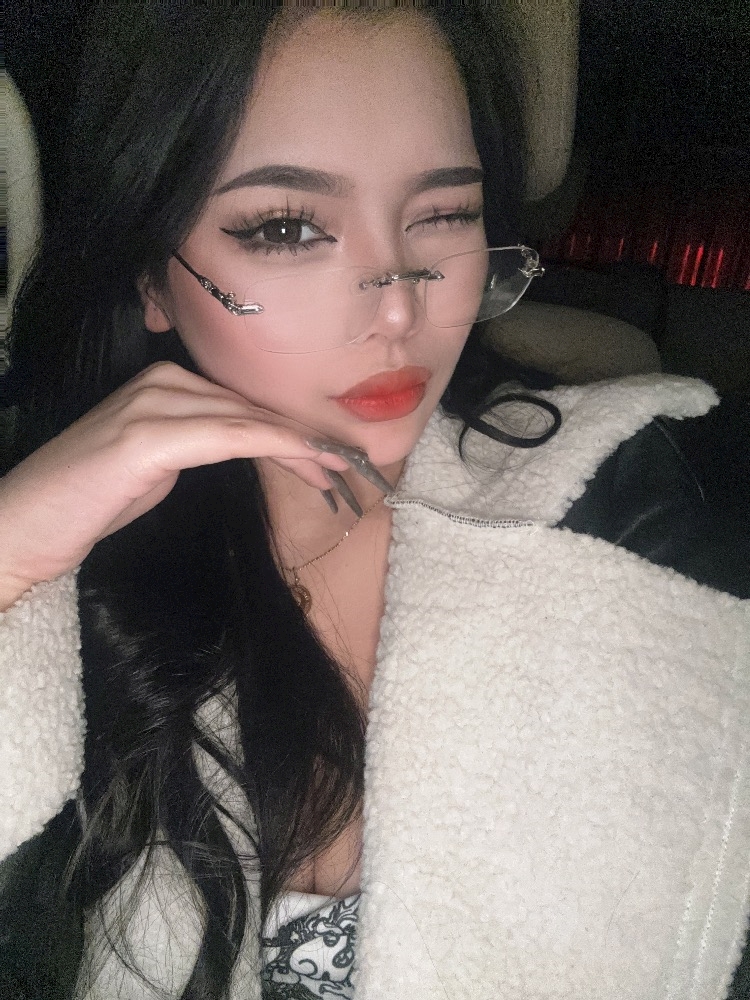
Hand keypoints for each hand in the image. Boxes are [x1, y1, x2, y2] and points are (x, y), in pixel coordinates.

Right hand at [0, 362, 371, 608]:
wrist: (20, 526)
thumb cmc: (88, 503)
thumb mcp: (157, 469)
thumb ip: (198, 447)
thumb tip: (245, 445)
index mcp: (165, 385)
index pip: (244, 407)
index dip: (294, 433)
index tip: (333, 458)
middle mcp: (161, 382)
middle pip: (253, 409)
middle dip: (306, 440)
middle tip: (350, 467)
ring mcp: (152, 404)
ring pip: (248, 419)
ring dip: (302, 445)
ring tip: (341, 469)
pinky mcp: (146, 435)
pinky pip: (227, 436)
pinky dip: (273, 445)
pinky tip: (307, 458)